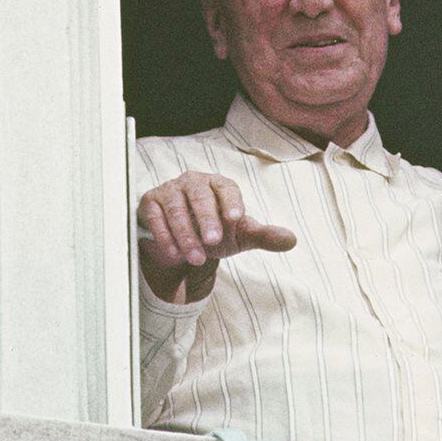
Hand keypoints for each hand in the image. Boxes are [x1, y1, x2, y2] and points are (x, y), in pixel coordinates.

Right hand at [137, 171, 296, 304]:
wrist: (182, 239)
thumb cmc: (215, 231)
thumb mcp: (240, 236)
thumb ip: (263, 236)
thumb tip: (291, 240)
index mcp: (219, 185)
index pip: (227, 188)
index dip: (231, 202)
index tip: (236, 219)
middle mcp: (194, 182)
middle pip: (200, 197)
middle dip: (207, 220)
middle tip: (214, 242)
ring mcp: (170, 191)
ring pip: (176, 209)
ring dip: (186, 235)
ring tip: (197, 257)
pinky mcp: (150, 203)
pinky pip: (155, 217)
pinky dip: (164, 236)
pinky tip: (173, 254)